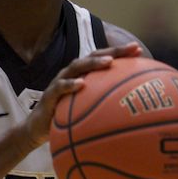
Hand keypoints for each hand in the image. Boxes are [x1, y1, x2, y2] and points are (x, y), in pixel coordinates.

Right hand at [25, 43, 142, 146]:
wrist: (38, 129)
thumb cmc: (66, 118)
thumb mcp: (86, 111)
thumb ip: (103, 106)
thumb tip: (130, 113)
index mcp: (82, 75)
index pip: (102, 59)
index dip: (119, 53)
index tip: (139, 51)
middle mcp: (72, 74)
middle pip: (93, 57)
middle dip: (112, 51)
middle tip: (131, 49)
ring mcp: (59, 82)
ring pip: (76, 67)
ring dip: (93, 63)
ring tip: (109, 62)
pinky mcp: (49, 95)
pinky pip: (59, 88)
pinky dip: (70, 85)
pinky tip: (81, 85)